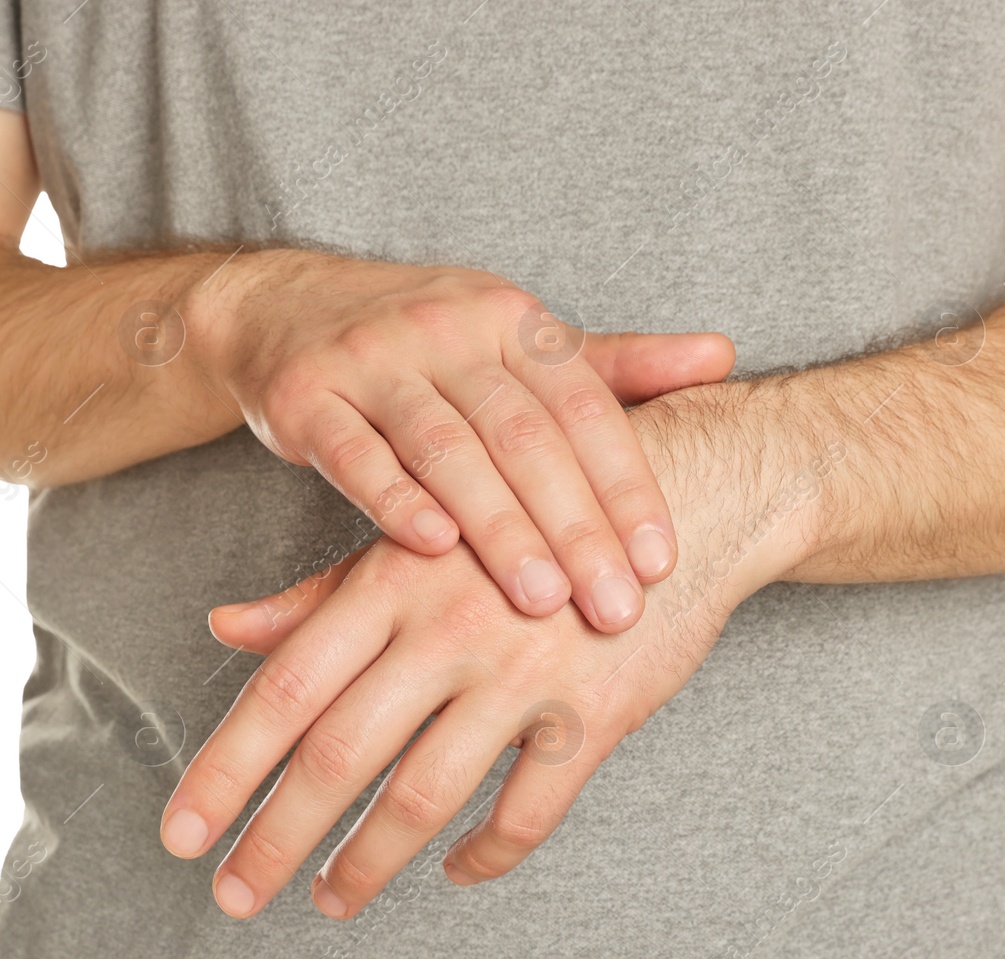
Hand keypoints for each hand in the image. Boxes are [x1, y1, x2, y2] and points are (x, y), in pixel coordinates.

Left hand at [162, 393, 831, 917]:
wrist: (681, 487)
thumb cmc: (526, 512)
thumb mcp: (417, 536)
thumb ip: (319, 594)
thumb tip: (225, 626)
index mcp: (390, 579)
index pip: (284, 690)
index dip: (224, 769)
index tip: (182, 833)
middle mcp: (448, 626)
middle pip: (338, 756)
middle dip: (276, 839)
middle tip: (234, 896)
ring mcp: (523, 672)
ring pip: (424, 795)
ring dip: (367, 863)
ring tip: (330, 898)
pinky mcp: (594, 711)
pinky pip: (528, 811)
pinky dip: (486, 854)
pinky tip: (456, 869)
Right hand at [198, 249, 733, 631]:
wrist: (282, 305)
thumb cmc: (420, 342)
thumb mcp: (513, 339)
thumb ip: (610, 364)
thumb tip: (722, 357)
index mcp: (510, 318)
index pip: (583, 406)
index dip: (625, 484)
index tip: (659, 563)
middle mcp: (446, 327)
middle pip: (523, 435)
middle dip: (574, 527)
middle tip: (614, 608)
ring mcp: (372, 358)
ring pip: (446, 448)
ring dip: (498, 527)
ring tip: (542, 601)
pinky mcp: (305, 394)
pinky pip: (355, 453)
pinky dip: (393, 501)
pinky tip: (432, 551)